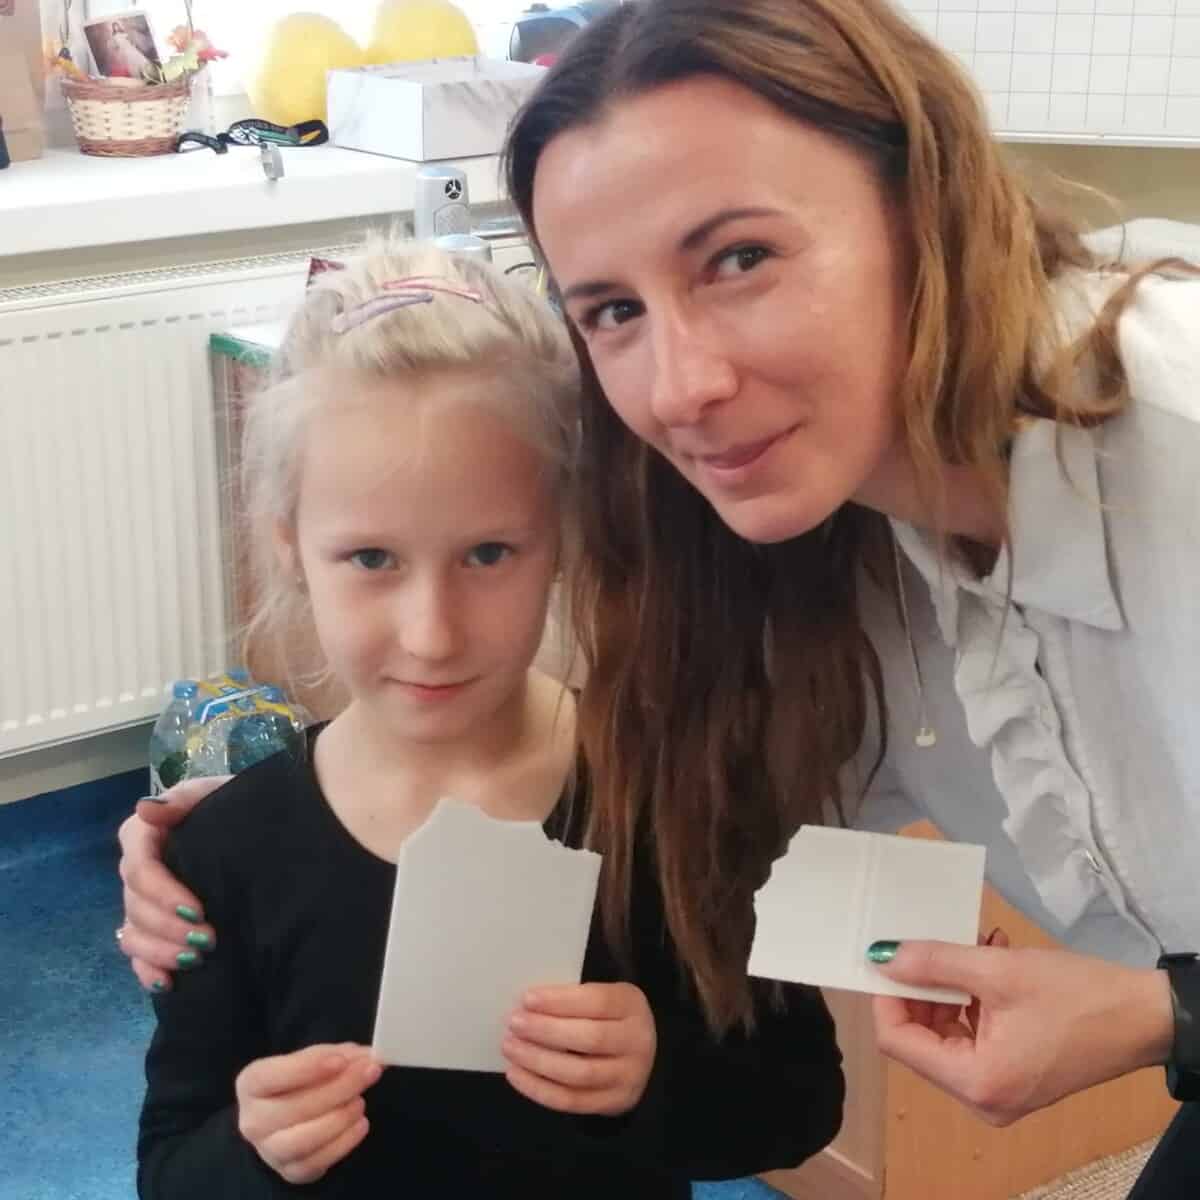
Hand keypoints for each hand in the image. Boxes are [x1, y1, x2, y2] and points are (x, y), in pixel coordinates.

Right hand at [116, 776, 227, 990]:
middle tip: (208, 940)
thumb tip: (146, 809)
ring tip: (196, 959)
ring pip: (132, 934)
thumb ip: (185, 798)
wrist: (267, 832)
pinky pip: (138, 956)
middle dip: (168, 927)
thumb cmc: (241, 808)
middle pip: (135, 905)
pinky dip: (148, 970)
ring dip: (160, 950)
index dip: (161, 891)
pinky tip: (168, 983)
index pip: (138, 866)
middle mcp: (141, 871)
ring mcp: (147, 904)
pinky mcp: (157, 929)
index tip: (197, 908)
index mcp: (148, 836)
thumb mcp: (219, 793)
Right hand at [237, 1043, 382, 1183]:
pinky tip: (360, 1123)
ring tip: (361, 1101)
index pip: (270, 1076)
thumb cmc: (300, 1082)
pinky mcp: (289, 1171)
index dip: (307, 1068)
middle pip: (294, 1108)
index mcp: (251, 1084)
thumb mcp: (315, 1059)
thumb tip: (368, 1057)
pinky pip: (317, 1163)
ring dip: (340, 1118)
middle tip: (369, 1073)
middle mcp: (253, 1120)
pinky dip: (344, 1143)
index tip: (341, 1060)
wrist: (286, 1119)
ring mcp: (268, 1150)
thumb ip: (340, 1055)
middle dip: (339, 1088)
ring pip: (303, 1140)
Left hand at [503, 982, 656, 1115]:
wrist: (638, 1054)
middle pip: (590, 1039)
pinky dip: (539, 1089)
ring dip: (538, 1061)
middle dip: (546, 1031)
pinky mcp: (615, 1103)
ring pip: (579, 1074)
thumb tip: (526, 1007)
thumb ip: (573, 1000)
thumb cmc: (608, 1017)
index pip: (597, 1002)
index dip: (560, 1001)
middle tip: (514, 1024)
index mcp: (632, 1006)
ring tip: (510, 1047)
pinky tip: (516, 1074)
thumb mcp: (602, 997)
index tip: (527, 999)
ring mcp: (629, 1076)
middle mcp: (637, 1042)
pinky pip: (572, 1101)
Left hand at [869, 936, 1174, 1125]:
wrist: (1147, 1017)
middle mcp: (981, 1098)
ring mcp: (998, 1090)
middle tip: (937, 944)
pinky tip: (989, 959)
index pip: (897, 1041)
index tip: (893, 955)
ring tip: (974, 945)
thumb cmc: (1076, 996)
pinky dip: (972, 998)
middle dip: (923, 987)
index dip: (887, 996)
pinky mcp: (1014, 1075)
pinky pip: (972, 1036)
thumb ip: (934, 962)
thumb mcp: (998, 970)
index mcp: (975, 1082)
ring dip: (949, 985)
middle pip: (920, 1039)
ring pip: (944, 1032)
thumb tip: (883, 956)